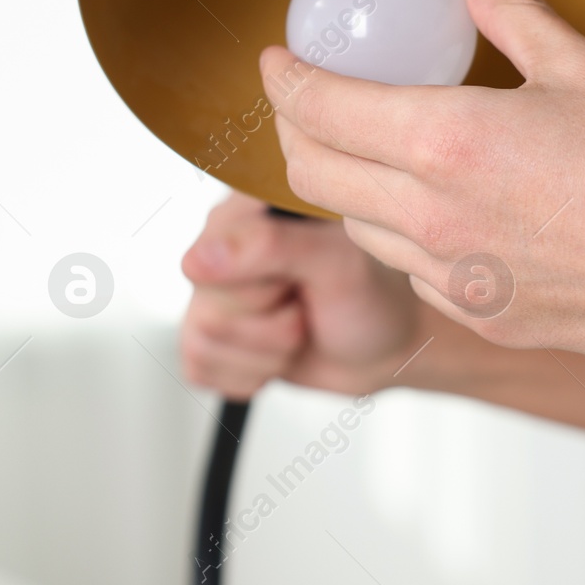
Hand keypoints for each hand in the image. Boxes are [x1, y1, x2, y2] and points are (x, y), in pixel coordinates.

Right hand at [179, 192, 423, 397]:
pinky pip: (201, 369)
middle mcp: (221, 246)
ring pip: (202, 342)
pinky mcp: (211, 336)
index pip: (208, 259)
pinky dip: (252, 374)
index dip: (261, 286)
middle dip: (271, 325)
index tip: (300, 279)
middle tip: (306, 305)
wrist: (386, 344)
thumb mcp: (335, 262)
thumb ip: (270, 246)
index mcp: (245, 210)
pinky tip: (281, 352)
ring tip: (300, 326)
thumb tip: (197, 260)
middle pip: (207, 309)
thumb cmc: (371, 293)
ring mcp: (212, 293)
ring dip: (268, 352)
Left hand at [260, 0, 584, 360]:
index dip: (283, 78)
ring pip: (356, 224)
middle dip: (293, 128)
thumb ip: (512, 18)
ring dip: (344, 181)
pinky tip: (429, 205)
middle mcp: (434, 218)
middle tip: (306, 98)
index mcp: (448, 144)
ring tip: (366, 146)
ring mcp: (454, 276)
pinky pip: (408, 268)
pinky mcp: (482, 314)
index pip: (319, 108)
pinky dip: (397, 231)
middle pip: (314, 172)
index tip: (278, 60)